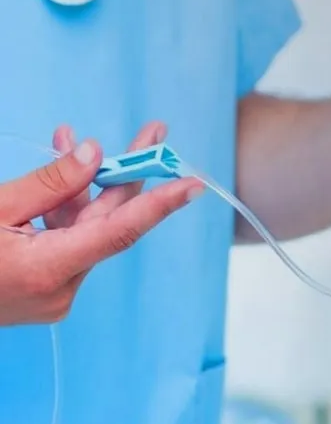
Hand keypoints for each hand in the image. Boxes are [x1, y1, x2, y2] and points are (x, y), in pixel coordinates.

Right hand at [0, 128, 201, 325]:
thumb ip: (49, 183)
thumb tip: (93, 153)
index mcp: (48, 270)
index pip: (120, 232)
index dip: (160, 204)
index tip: (194, 183)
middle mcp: (61, 287)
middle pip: (108, 221)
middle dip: (127, 173)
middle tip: (154, 132)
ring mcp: (53, 290)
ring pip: (84, 226)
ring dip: (83, 182)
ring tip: (73, 139)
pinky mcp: (44, 285)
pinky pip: (65, 237)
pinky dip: (62, 205)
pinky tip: (58, 167)